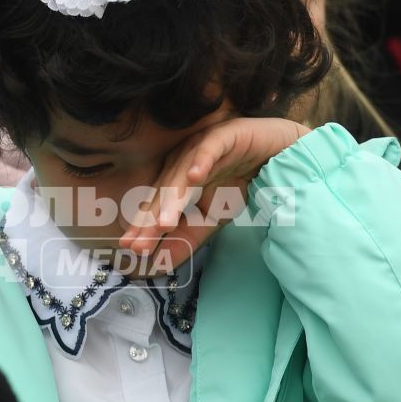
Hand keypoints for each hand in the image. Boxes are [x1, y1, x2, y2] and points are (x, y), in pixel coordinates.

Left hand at [119, 117, 308, 261]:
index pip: (155, 207)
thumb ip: (186, 239)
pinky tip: (194, 177)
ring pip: (182, 175)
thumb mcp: (210, 219)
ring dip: (172, 199)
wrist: (271, 152)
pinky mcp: (222, 137)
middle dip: (150, 219)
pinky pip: (209, 150)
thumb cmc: (236, 183)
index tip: (128, 248)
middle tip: (138, 244)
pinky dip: (202, 163)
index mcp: (173, 181)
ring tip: (163, 223)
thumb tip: (160, 264)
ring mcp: (198, 149)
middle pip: (162, 193)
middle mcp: (180, 164)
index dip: (143, 227)